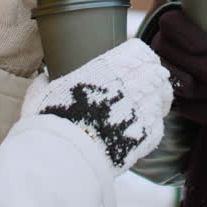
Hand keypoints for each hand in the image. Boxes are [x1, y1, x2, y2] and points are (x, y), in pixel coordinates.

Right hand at [21, 39, 172, 175]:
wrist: (68, 155)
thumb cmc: (53, 120)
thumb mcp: (43, 93)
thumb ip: (46, 81)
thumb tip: (43, 78)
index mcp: (112, 65)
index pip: (140, 51)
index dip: (137, 58)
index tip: (132, 65)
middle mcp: (136, 82)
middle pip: (157, 72)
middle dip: (150, 78)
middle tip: (139, 88)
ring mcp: (147, 108)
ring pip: (163, 97)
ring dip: (154, 101)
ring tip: (141, 109)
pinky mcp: (151, 134)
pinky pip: (158, 125)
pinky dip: (149, 127)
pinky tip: (135, 131)